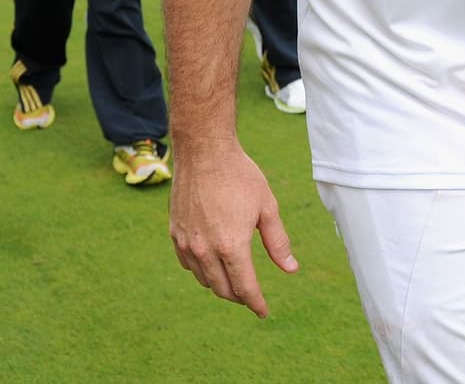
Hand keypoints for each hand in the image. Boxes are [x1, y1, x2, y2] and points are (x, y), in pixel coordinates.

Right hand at [168, 142, 298, 318]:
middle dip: (239, 296)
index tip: (264, 311)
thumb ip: (278, 242)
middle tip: (251, 295)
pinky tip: (212, 262)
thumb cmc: (240, 176)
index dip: (256, 303)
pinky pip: (188, 264)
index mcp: (231, 246)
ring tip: (234, 278)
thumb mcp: (267, 207)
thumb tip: (290, 270)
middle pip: (222, 289)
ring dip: (220, 284)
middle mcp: (205, 250)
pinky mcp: (174, 234)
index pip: (244, 288)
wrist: (204, 152)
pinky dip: (201, 270)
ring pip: (204, 279)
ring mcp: (186, 243)